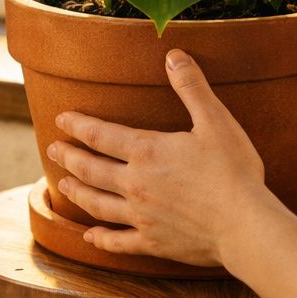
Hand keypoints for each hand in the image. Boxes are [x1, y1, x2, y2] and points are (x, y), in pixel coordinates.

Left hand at [46, 49, 283, 266]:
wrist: (244, 225)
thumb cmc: (233, 171)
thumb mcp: (215, 121)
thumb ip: (191, 87)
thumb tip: (173, 55)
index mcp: (147, 152)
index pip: (101, 135)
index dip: (78, 125)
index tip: (61, 119)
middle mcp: (135, 184)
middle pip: (91, 169)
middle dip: (69, 157)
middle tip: (52, 150)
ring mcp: (141, 216)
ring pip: (97, 204)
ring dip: (77, 192)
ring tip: (63, 184)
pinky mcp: (152, 242)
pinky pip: (118, 242)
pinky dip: (101, 239)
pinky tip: (89, 236)